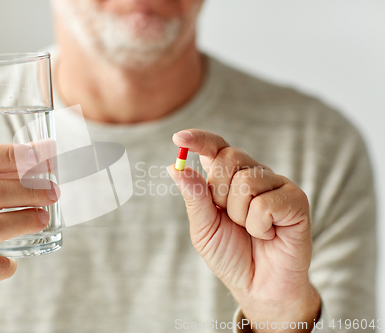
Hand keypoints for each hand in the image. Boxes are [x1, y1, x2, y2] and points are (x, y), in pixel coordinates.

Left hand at [168, 130, 319, 331]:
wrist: (259, 287)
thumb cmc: (231, 255)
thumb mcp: (204, 228)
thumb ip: (194, 197)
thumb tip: (174, 167)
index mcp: (229, 178)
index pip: (215, 147)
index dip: (199, 139)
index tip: (179, 137)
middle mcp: (253, 174)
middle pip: (229, 157)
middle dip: (219, 193)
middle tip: (228, 218)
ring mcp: (276, 185)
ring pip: (246, 182)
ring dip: (239, 215)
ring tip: (250, 230)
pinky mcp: (296, 200)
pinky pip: (265, 203)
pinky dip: (259, 226)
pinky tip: (268, 235)